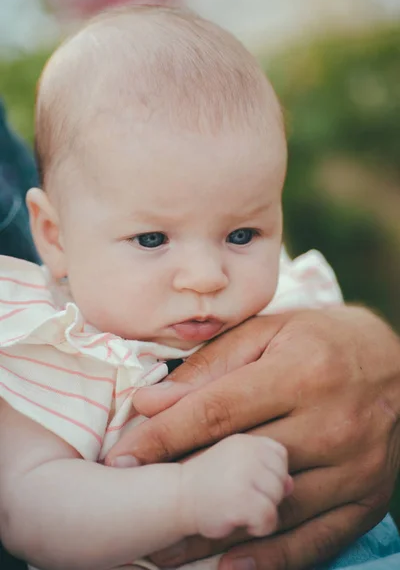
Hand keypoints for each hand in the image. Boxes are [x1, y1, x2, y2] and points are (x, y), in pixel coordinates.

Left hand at [106, 307, 399, 569]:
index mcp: (300, 371)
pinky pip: (318, 538)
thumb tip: (150, 401)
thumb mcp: (267, 333)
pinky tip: (228, 567)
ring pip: (272, 509)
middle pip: (240, 464)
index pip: (217, 411)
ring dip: (215, 533)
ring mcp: (354, 466)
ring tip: (164, 550)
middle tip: (131, 509)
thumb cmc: (321, 339)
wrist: (396, 362)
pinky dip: (272, 558)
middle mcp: (330, 422)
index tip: (122, 458)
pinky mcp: (368, 497)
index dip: (164, 437)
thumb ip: (209, 366)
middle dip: (180, 487)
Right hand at [180, 434, 291, 538]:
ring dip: (263, 511)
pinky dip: (259, 527)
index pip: (279, 455)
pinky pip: (269, 517)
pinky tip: (241, 522)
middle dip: (267, 494)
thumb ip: (263, 469)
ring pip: (276, 498)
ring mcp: (244, 473)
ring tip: (239, 509)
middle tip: (242, 499)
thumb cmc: (207, 483)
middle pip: (281, 477)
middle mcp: (247, 451)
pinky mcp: (241, 498)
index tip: (252, 483)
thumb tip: (290, 484)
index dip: (271, 473)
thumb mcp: (235, 466)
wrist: (177, 497)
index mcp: (246, 441)